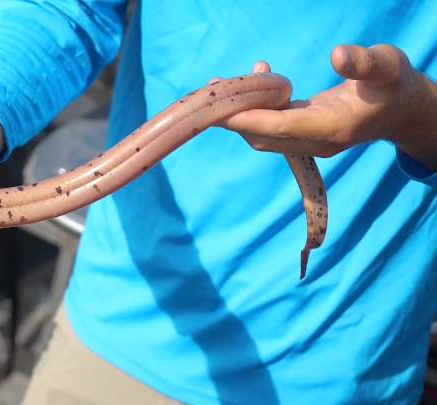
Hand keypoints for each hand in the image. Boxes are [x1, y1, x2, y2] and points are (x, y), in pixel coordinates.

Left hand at [212, 44, 436, 169]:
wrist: (402, 109)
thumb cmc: (395, 85)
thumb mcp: (388, 66)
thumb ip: (364, 63)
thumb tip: (337, 54)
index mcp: (335, 128)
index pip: (283, 128)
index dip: (252, 120)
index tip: (223, 112)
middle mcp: (317, 140)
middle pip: (264, 135)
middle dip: (235, 116)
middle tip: (211, 90)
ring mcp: (308, 139)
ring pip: (262, 132)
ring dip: (239, 112)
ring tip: (219, 84)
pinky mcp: (302, 130)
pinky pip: (269, 124)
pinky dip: (253, 106)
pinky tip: (249, 78)